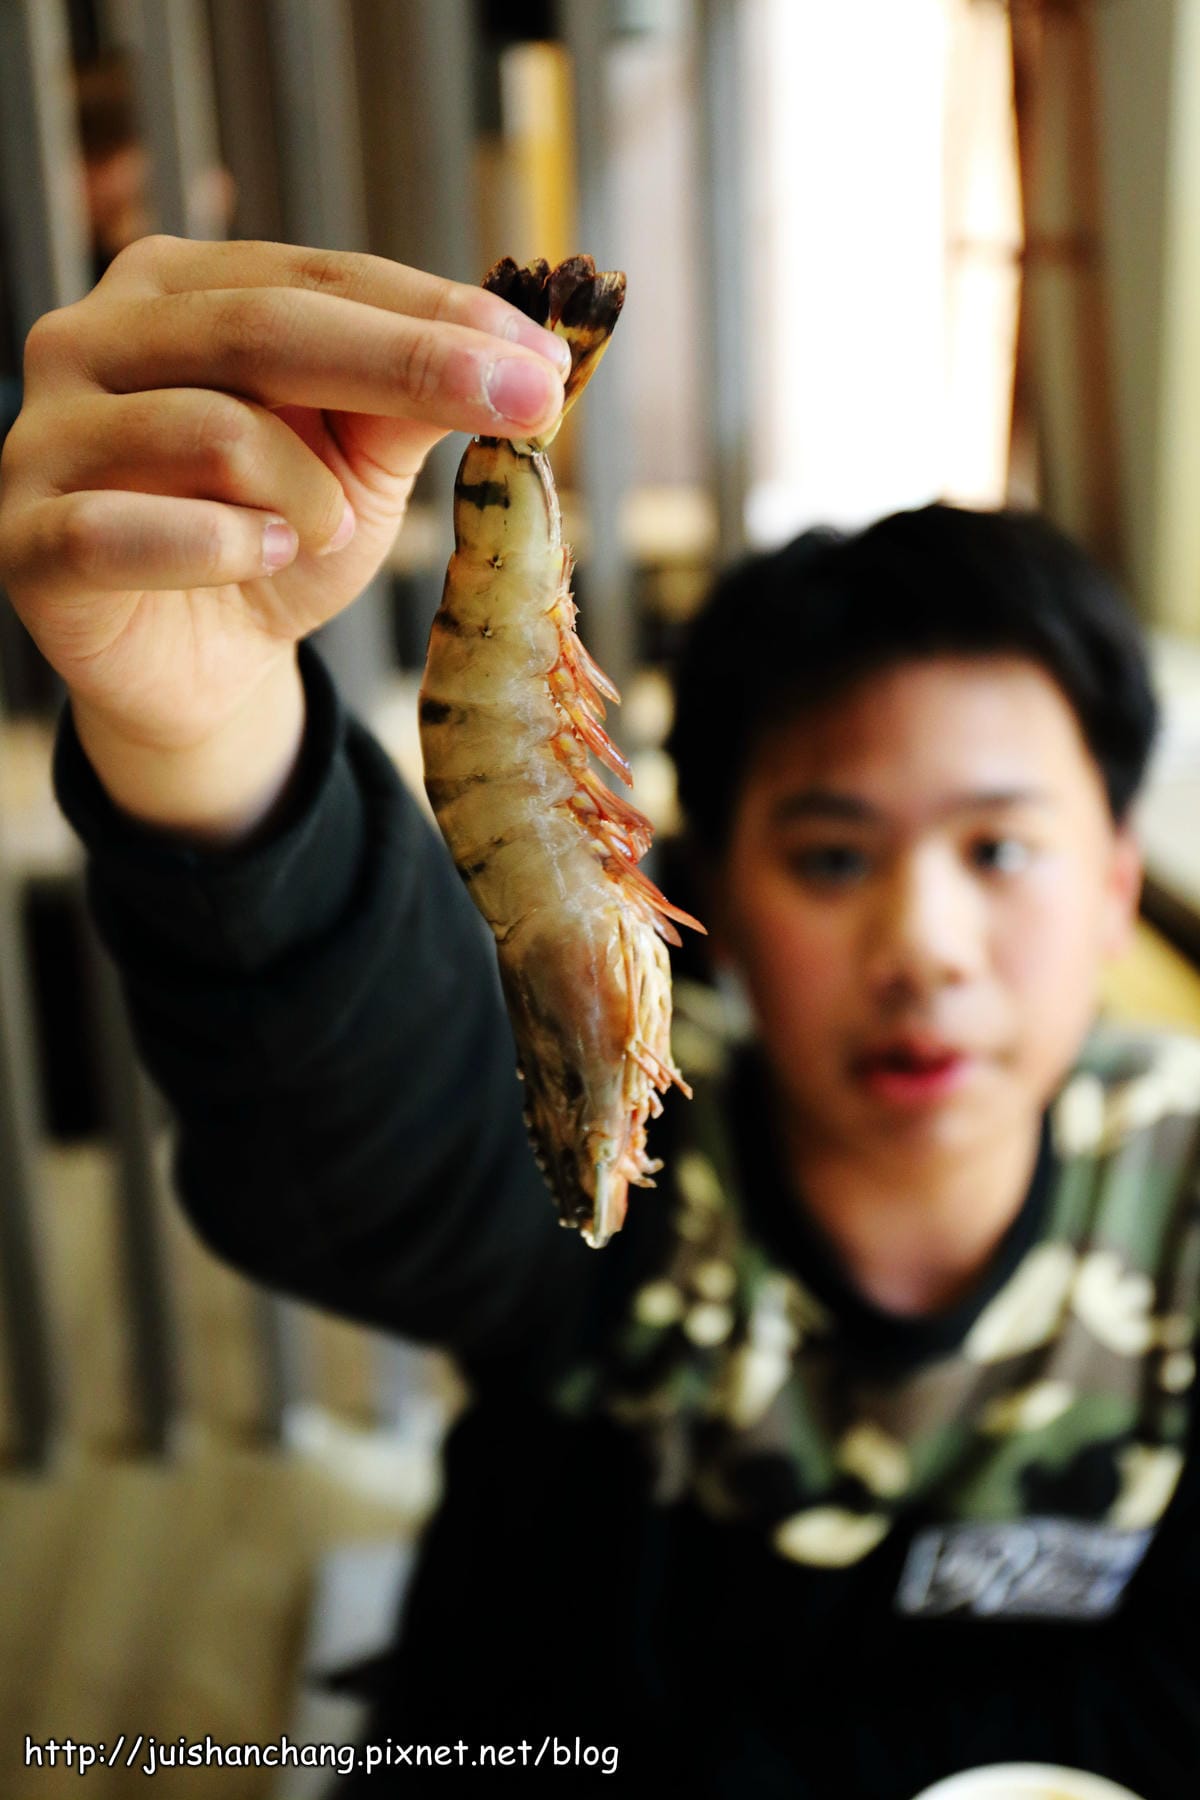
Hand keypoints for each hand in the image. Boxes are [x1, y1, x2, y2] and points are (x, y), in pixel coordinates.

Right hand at [0, 237, 566, 838]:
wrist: (197, 667)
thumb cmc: (278, 543)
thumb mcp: (358, 464)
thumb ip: (411, 404)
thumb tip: (522, 364)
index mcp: (176, 289)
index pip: (319, 275)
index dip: (439, 313)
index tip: (547, 361)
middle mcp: (92, 335)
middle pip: (264, 327)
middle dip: (413, 365)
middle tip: (523, 406)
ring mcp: (45, 433)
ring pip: (209, 428)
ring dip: (308, 492)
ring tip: (329, 532)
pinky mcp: (24, 537)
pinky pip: (127, 532)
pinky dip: (223, 549)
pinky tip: (266, 558)